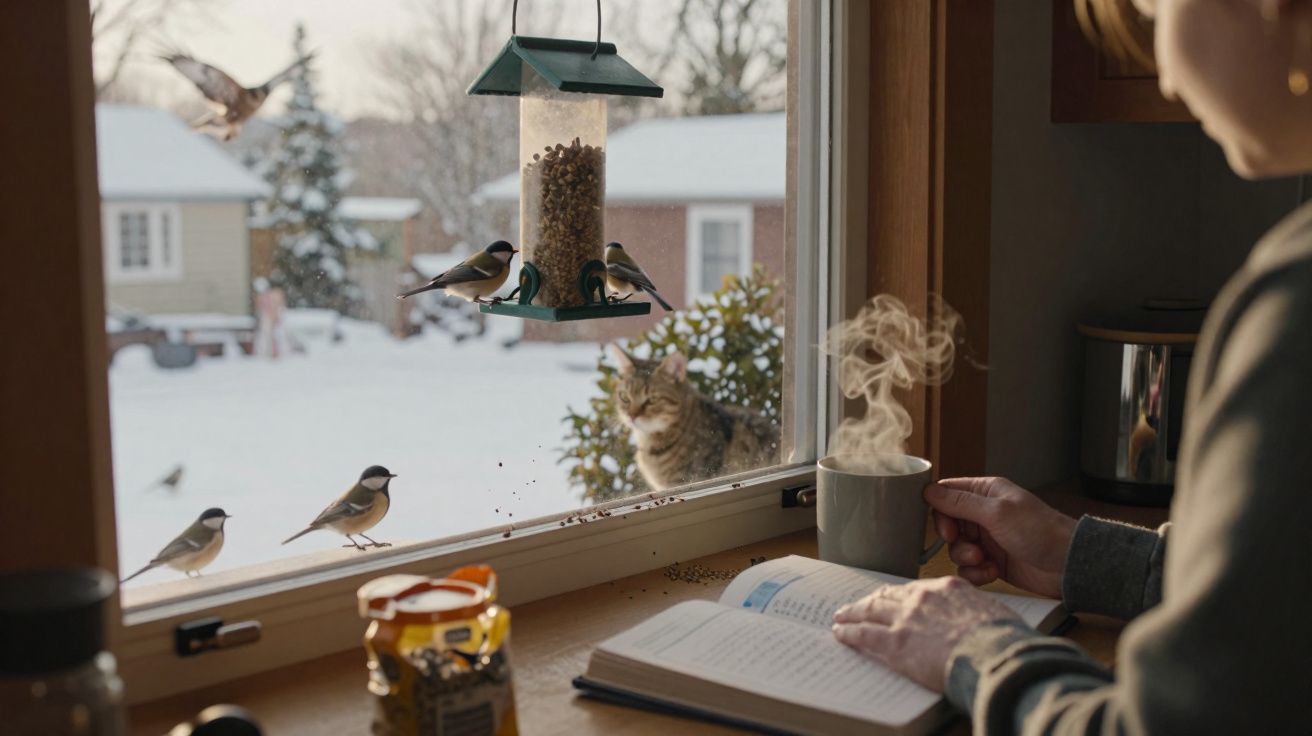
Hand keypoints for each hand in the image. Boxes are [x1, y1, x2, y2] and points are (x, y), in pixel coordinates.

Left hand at [832, 576, 1019, 690]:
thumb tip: (977, 620)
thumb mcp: (992, 612)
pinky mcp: (895, 642)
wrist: (994, 653)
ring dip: (853, 613)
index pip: (915, 590)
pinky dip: (849, 633)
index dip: (899, 596)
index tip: (891, 600)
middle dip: (871, 600)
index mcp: (946, 588)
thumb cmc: (1002, 639)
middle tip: (859, 605)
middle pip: (888, 596)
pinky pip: (865, 635)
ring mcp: (906, 619)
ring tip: (842, 616)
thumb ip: (975, 612)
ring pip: (870, 611)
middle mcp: (922, 598)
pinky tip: (840, 634)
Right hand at [924, 477, 1075, 597]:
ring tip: (984, 561)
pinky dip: (975, 573)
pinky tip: (992, 573)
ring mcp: (988, 539)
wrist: (1067, 565)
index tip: (947, 529)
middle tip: (968, 546)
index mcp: (986, 492)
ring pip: (956, 548)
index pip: (948, 494)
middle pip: (948, 524)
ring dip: (965, 557)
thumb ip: (960, 503)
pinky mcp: (992, 561)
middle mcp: (984, 514)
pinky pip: (969, 568)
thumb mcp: (996, 513)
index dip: (940, 511)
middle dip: (954, 539)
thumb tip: (928, 491)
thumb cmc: (1039, 531)